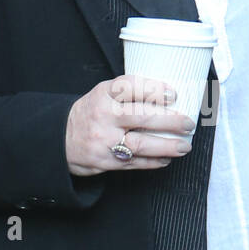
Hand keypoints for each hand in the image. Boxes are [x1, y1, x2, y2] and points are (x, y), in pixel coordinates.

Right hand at [66, 74, 197, 174]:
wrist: (60, 139)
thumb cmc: (91, 113)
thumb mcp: (102, 94)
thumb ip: (128, 94)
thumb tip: (169, 97)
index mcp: (103, 94)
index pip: (130, 87)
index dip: (154, 89)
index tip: (173, 94)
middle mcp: (104, 116)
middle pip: (142, 116)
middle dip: (170, 120)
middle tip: (188, 123)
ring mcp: (104, 140)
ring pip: (141, 143)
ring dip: (167, 146)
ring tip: (184, 146)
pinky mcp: (106, 161)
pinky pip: (135, 162)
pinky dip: (154, 161)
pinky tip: (167, 158)